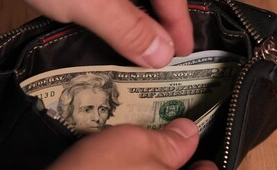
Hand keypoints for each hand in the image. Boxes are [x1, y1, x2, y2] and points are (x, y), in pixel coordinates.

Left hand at [23, 0, 192, 67]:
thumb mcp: (92, 2)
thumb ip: (128, 28)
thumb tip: (163, 55)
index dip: (180, 26)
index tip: (184, 53)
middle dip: (162, 25)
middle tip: (165, 57)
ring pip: (133, 0)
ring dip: (139, 22)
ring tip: (142, 51)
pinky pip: (112, 1)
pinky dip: (116, 16)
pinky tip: (111, 32)